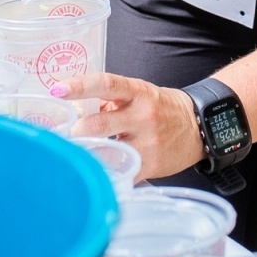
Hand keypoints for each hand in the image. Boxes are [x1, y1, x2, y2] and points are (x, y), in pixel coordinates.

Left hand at [54, 72, 206, 180]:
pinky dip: (107, 172)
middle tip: (65, 134)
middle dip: (77, 130)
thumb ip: (109, 102)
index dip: (79, 86)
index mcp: (138, 92)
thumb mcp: (138, 95)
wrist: (199, 128)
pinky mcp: (150, 165)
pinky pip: (122, 171)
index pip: (105, 84)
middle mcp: (142, 116)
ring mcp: (147, 142)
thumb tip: (76, 111)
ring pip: (108, 151)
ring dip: (88, 154)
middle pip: (100, 123)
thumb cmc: (161, 108)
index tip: (56, 90)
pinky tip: (98, 172)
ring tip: (77, 155)